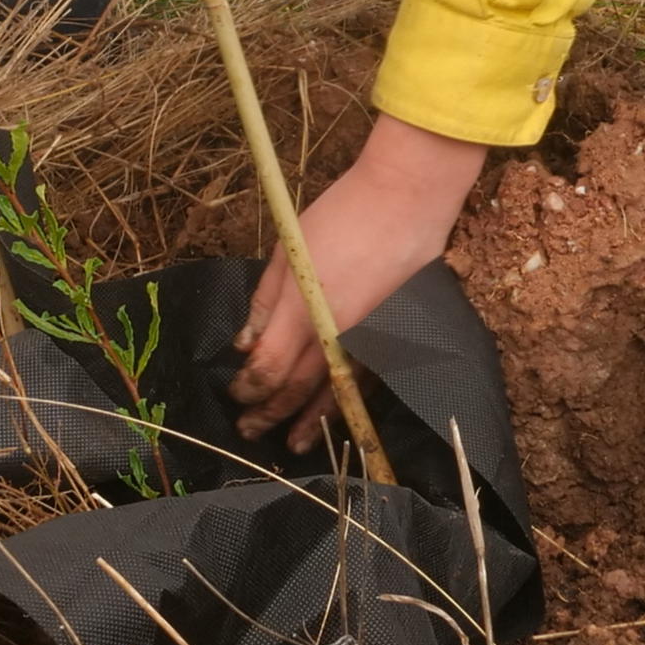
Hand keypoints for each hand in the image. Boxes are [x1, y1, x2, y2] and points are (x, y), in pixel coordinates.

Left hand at [232, 113, 488, 445]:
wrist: (408, 200)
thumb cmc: (342, 214)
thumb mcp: (288, 250)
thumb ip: (265, 302)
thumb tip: (246, 345)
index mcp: (303, 310)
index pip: (267, 369)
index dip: (248, 389)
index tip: (235, 394)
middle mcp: (335, 334)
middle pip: (296, 390)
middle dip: (269, 414)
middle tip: (250, 431)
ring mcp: (368, 340)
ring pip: (335, 396)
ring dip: (310, 422)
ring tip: (293, 444)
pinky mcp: (392, 338)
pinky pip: (364, 382)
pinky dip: (346, 403)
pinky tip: (335, 415)